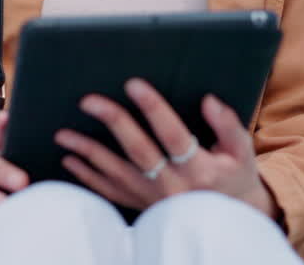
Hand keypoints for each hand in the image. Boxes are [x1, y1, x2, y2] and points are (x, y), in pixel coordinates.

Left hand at [54, 78, 277, 216]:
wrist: (227, 220)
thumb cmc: (234, 176)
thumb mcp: (240, 151)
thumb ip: (227, 125)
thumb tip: (208, 100)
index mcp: (200, 169)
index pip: (174, 135)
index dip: (154, 109)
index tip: (134, 83)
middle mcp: (174, 186)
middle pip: (139, 151)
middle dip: (113, 123)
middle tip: (88, 100)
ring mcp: (154, 199)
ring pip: (116, 174)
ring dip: (88, 152)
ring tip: (62, 133)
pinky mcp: (141, 206)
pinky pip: (109, 193)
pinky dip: (87, 178)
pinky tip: (69, 160)